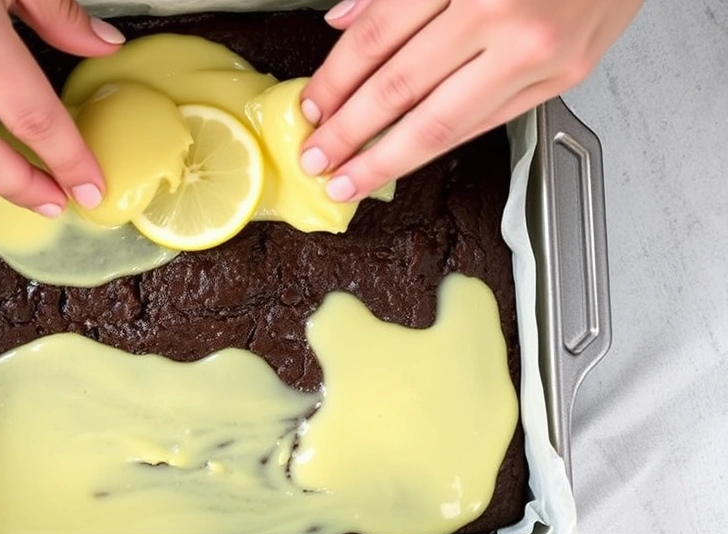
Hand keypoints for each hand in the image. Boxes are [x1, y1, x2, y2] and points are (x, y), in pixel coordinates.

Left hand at [299, 0, 642, 201]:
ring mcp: (535, 53)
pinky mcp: (561, 79)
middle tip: (318, 157)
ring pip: (441, 123)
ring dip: (385, 159)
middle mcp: (500, 16)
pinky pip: (484, 123)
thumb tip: (342, 22)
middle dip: (348, 131)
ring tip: (351, 178)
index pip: (375, 38)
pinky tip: (408, 158)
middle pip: (399, 89)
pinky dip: (438, 146)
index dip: (335, 80)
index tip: (311, 108)